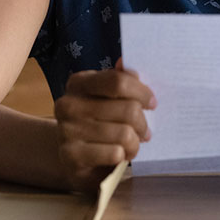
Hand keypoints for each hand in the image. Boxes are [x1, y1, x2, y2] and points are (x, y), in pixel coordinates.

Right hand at [53, 58, 155, 190]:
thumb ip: (120, 80)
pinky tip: (119, 156)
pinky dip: (123, 156)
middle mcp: (69, 104)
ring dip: (135, 143)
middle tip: (145, 131)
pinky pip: (114, 153)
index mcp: (79, 82)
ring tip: (132, 144)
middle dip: (143, 123)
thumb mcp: (108, 97)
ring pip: (124, 134)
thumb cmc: (99, 120)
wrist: (74, 156)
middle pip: (128, 110)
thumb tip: (124, 62)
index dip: (142, 92)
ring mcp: (67, 130)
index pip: (119, 81)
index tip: (152, 103)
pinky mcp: (71, 156)